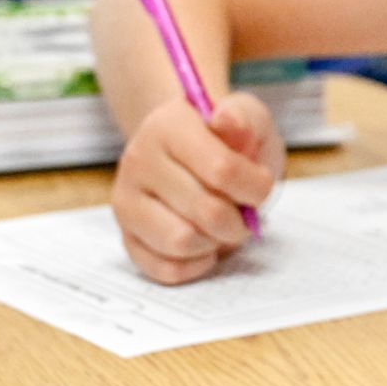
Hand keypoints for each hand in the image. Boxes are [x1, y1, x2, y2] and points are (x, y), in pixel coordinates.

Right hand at [109, 92, 282, 283]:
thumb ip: (243, 118)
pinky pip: (164, 268)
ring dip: (216, 242)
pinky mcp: (126, 236)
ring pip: (181, 242)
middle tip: (243, 211)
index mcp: (169, 126)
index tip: (260, 184)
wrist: (192, 154)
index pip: (223, 170)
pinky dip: (195, 265)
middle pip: (207, 211)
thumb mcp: (247, 117)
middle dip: (239, 220)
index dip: (256, 187)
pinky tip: (206, 246)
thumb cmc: (228, 140)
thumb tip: (225, 120)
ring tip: (221, 226)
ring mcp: (126, 201)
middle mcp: (138, 161)